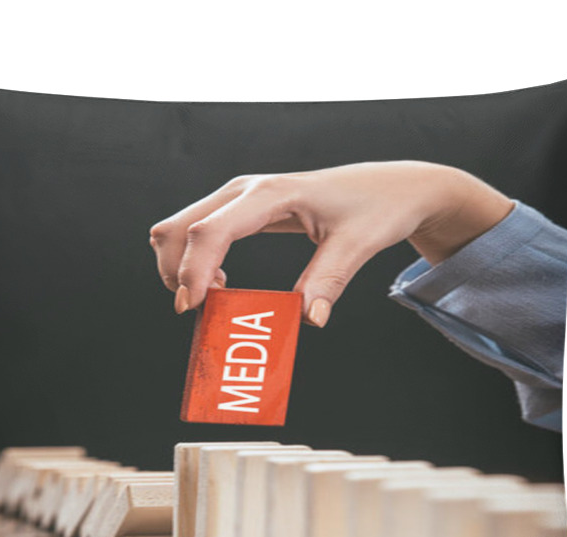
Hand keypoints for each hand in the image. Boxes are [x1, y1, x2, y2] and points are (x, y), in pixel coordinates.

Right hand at [149, 161, 513, 325]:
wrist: (390, 186)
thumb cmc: (376, 207)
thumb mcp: (357, 244)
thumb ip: (329, 279)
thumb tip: (307, 319)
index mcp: (271, 194)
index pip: (211, 230)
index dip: (193, 270)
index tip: (194, 308)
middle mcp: (245, 190)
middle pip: (179, 227)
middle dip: (176, 273)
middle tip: (202, 312)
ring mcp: (239, 197)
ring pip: (180, 228)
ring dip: (181, 267)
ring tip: (214, 298)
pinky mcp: (241, 208)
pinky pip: (197, 232)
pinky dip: (193, 261)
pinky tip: (222, 281)